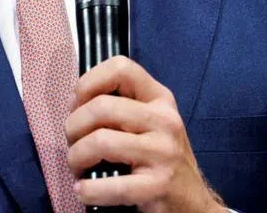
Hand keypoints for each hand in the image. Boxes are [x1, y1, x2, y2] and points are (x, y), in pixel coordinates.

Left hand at [65, 56, 225, 212]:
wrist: (193, 202)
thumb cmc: (159, 159)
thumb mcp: (148, 123)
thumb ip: (118, 106)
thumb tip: (75, 103)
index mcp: (159, 98)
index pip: (121, 67)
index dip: (89, 82)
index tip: (78, 104)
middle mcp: (165, 120)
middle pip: (101, 106)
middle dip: (74, 127)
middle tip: (73, 144)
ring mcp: (163, 152)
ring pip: (100, 141)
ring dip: (76, 158)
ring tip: (78, 169)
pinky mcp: (159, 185)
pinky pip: (111, 184)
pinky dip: (88, 189)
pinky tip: (85, 191)